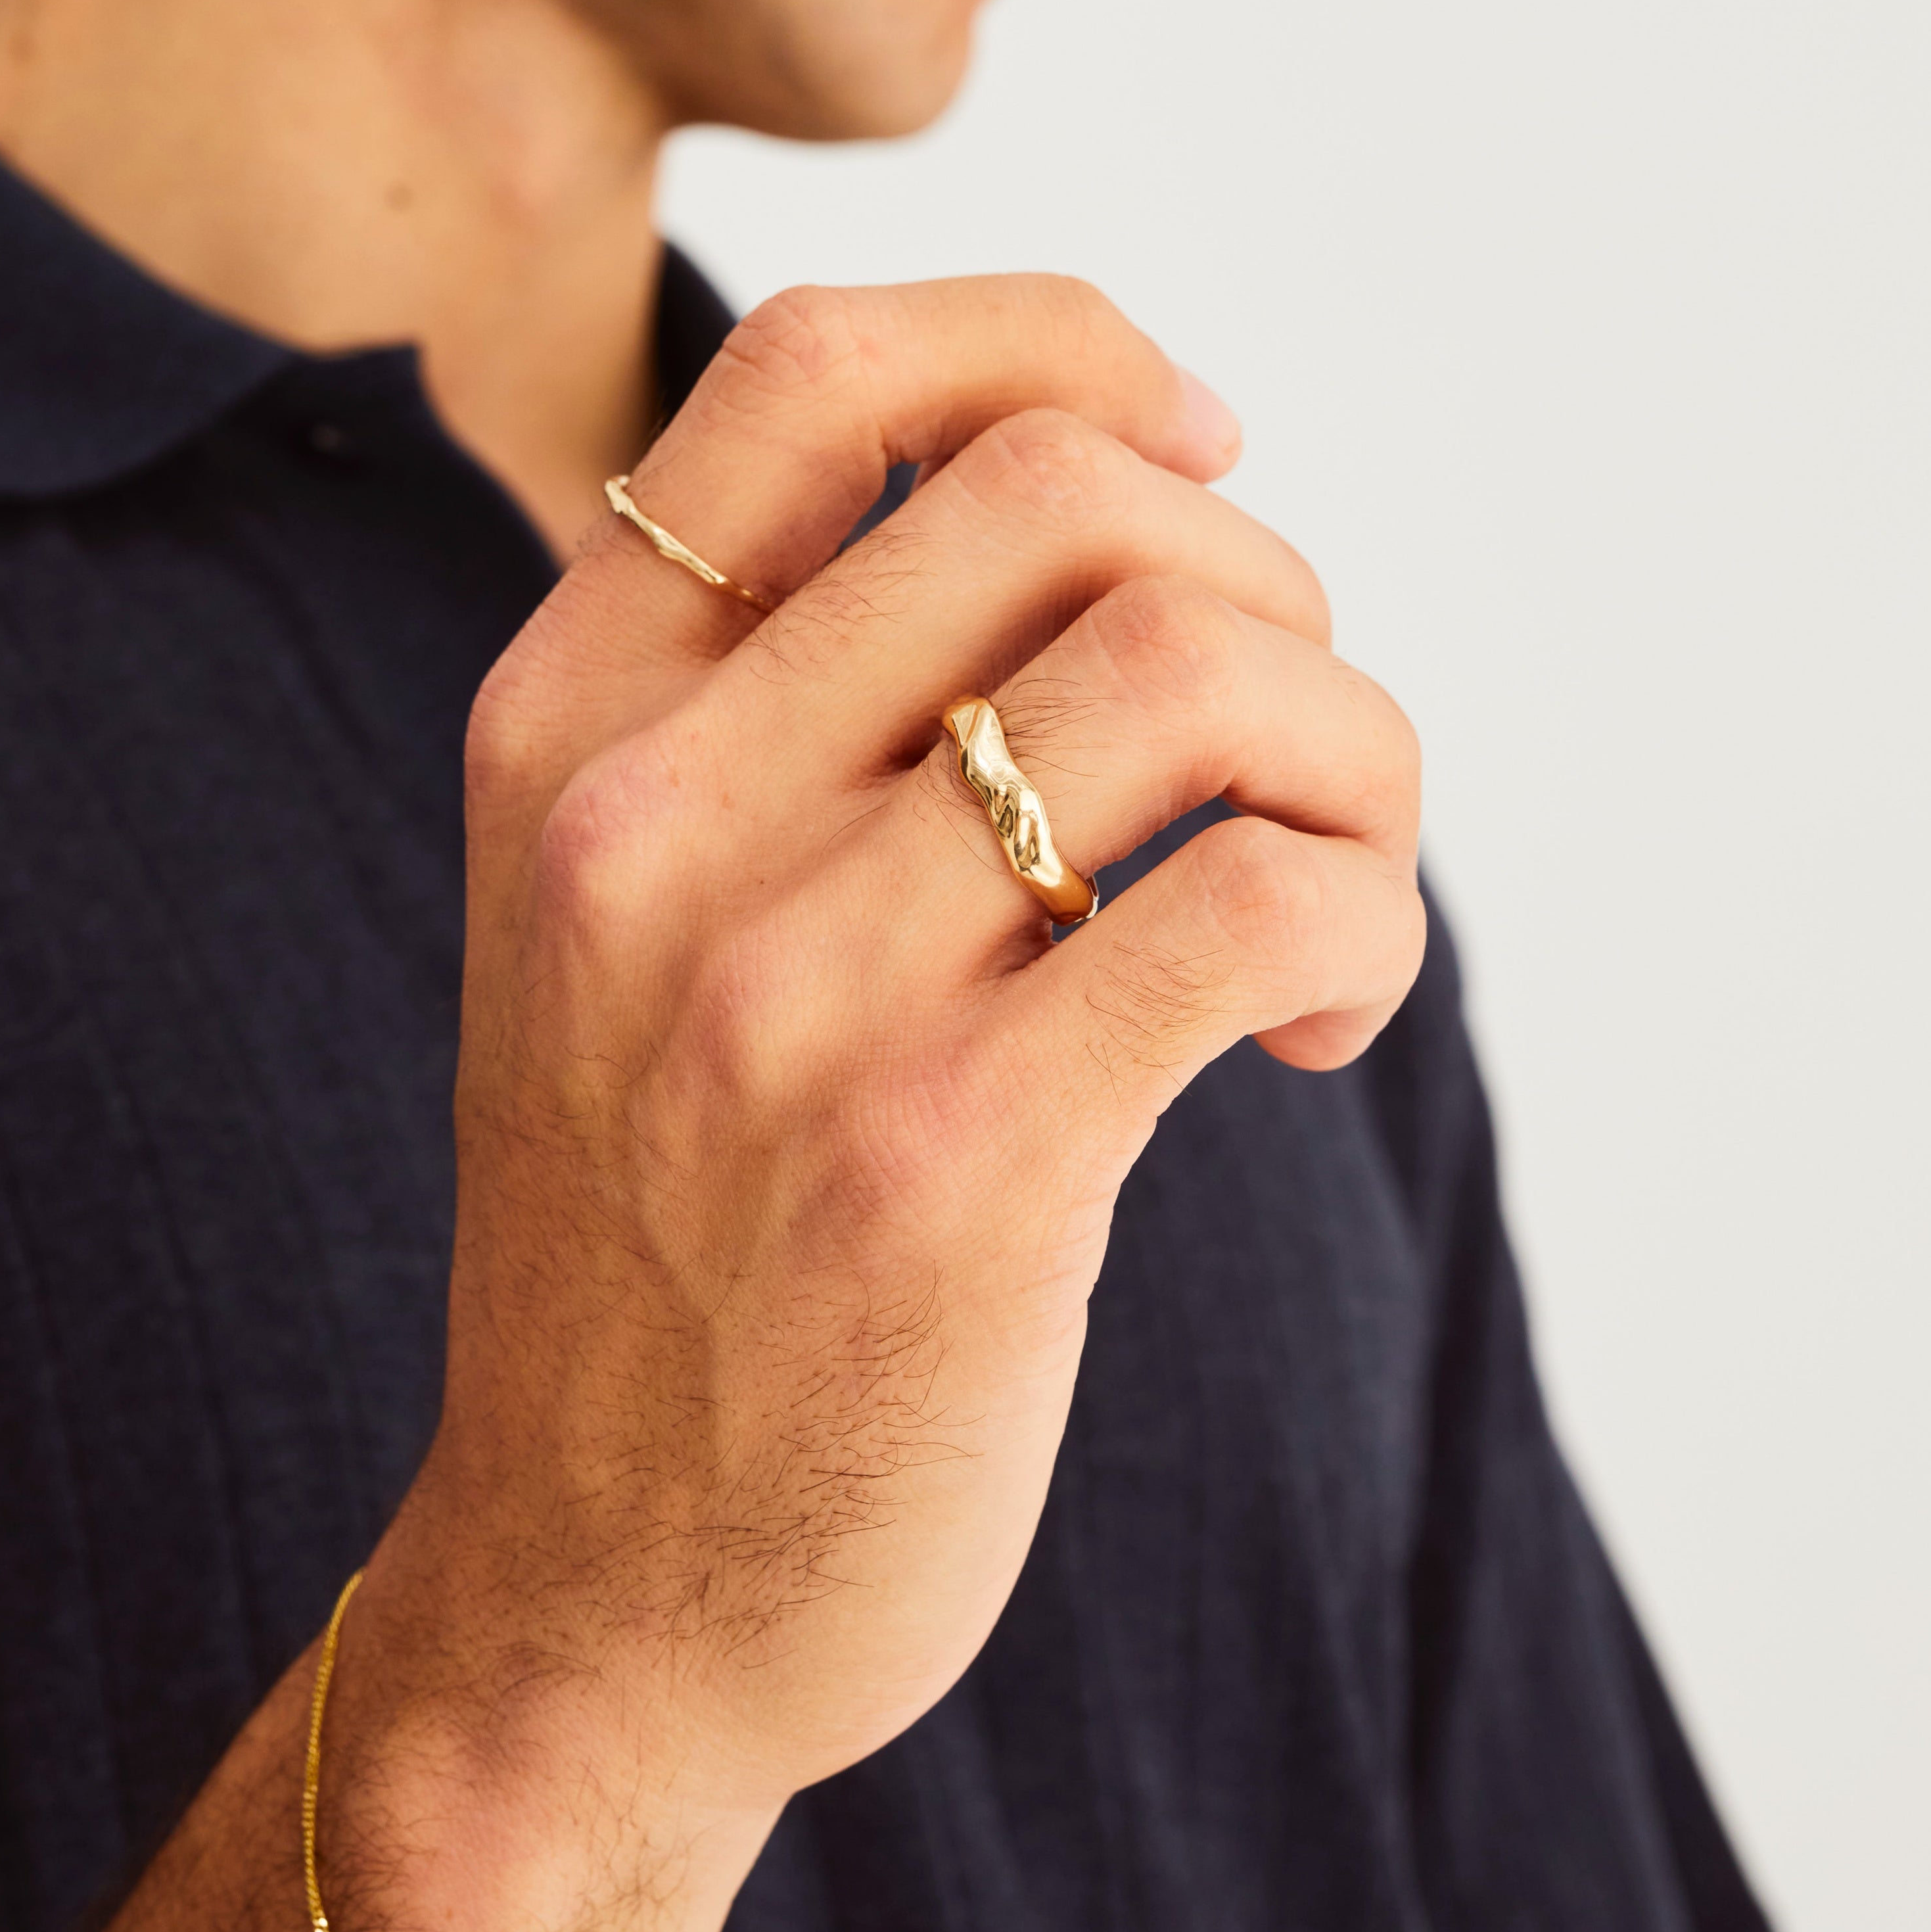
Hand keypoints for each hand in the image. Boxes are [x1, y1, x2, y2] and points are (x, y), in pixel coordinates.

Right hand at [324, 276, 1424, 1931]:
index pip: (816, 368)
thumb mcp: (611, 908)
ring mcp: (793, 994)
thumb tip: (1106, 486)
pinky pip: (1263, 894)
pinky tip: (1322, 1015)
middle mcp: (653, 823)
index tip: (1200, 438)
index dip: (1057, 338)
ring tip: (1339, 871)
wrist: (591, 1593)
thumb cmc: (659, 1219)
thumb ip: (766, 694)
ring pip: (1197, 672)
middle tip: (1284, 732)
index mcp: (564, 721)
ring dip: (1352, 749)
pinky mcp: (957, 1165)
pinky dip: (1366, 917)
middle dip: (1260, 572)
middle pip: (1065, 493)